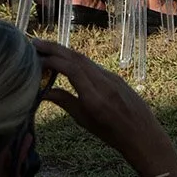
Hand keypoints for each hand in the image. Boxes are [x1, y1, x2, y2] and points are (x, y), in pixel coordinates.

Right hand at [35, 40, 176, 172]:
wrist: (141, 132)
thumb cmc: (111, 132)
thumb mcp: (85, 120)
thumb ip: (65, 102)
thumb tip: (43, 92)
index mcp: (95, 96)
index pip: (73, 69)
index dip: (53, 60)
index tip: (35, 58)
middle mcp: (105, 82)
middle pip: (78, 59)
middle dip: (56, 49)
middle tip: (35, 43)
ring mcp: (112, 77)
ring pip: (85, 60)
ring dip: (64, 52)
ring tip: (45, 49)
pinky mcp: (115, 76)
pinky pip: (92, 65)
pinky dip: (75, 60)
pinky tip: (64, 60)